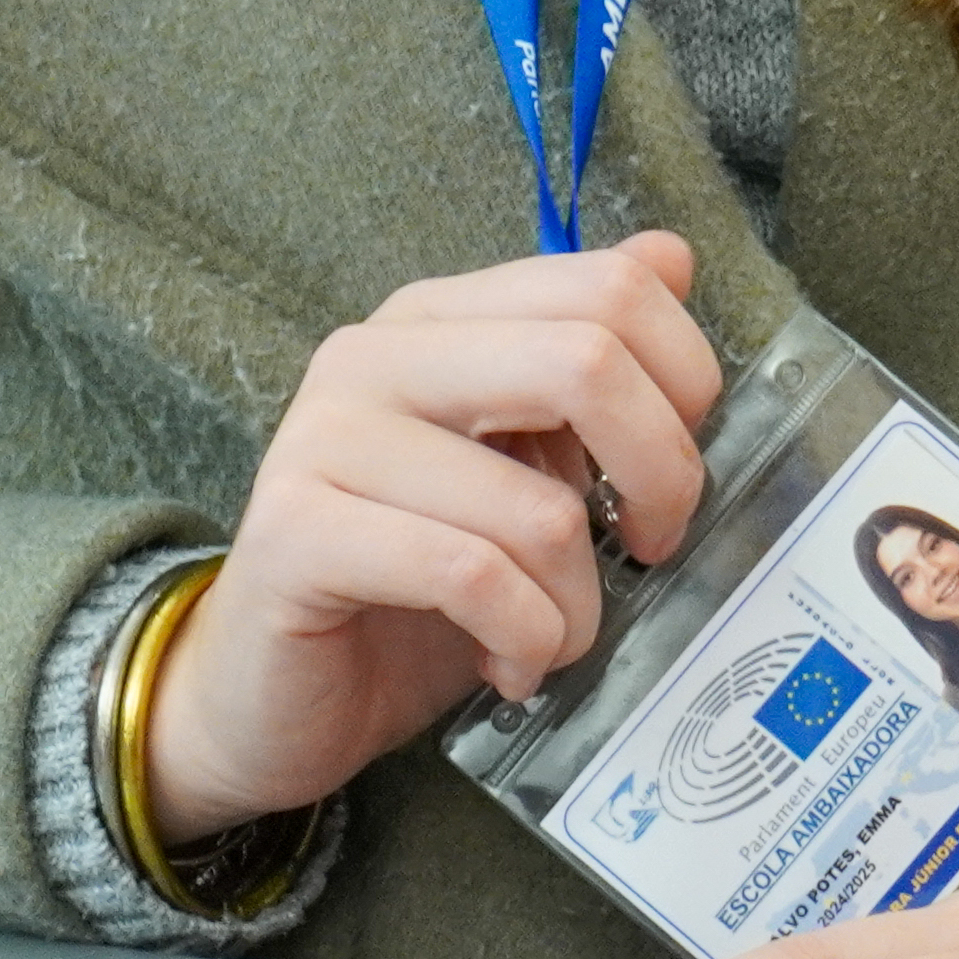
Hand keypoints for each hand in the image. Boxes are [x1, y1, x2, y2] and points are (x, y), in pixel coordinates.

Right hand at [142, 232, 721, 843]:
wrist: (273, 700)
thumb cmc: (415, 590)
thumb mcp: (527, 470)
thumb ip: (591, 369)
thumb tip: (672, 258)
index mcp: (441, 319)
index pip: (610, 285)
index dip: (685, 381)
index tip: (674, 476)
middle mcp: (376, 355)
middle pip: (587, 360)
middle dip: (661, 475)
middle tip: (648, 549)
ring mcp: (325, 436)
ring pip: (537, 506)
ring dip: (578, 606)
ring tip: (552, 640)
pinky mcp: (295, 532)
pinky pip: (469, 575)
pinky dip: (522, 637)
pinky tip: (509, 666)